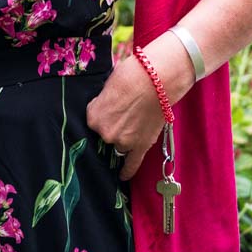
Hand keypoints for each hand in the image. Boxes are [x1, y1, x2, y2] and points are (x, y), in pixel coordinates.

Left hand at [85, 35, 192, 180]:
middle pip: (105, 134)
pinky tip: (122, 177)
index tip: (112, 107)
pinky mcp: (141, 146)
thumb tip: (107, 107)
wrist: (159, 78)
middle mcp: (105, 133)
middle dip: (113, 125)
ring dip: (123, 138)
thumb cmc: (133, 74)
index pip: (93, 120)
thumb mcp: (109, 86)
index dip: (103, 113)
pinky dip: (127, 171)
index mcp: (93, 117)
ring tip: (133, 124)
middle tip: (125, 112)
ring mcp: (124, 142)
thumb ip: (104, 102)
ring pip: (119, 145)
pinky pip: (132, 164)